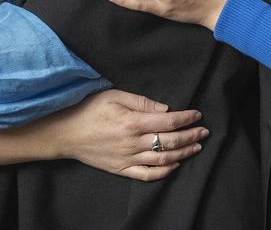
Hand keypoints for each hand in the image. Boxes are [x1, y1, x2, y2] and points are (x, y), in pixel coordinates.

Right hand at [46, 89, 207, 181]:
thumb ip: (141, 102)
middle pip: (169, 141)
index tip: (198, 115)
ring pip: (163, 159)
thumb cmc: (89, 109)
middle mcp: (133, 142)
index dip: (185, 118)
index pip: (167, 121)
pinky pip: (147, 175)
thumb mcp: (113, 96)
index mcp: (132, 122)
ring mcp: (128, 158)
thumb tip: (165, 109)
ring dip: (183, 154)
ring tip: (195, 148)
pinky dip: (164, 172)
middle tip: (204, 132)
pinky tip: (174, 165)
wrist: (67, 133)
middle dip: (190, 136)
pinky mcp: (121, 169)